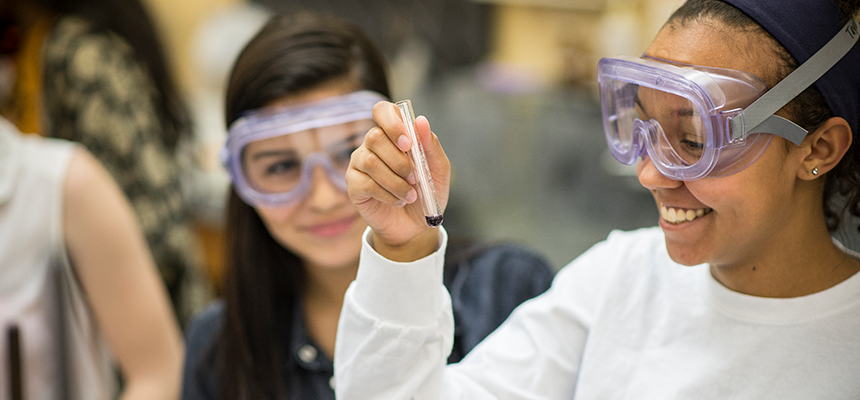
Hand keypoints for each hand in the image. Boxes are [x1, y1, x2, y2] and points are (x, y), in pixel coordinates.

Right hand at [347, 101, 450, 261]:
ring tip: (411, 195)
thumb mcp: (438, 171)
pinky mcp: (354, 185)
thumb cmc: (427, 193)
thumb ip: (431, 146)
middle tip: (414, 177)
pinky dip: (387, 194)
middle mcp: (372, 145)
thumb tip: (421, 120)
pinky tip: (398, 201)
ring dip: (396, 181)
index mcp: (393, 135)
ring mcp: (360, 164)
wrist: (417, 226)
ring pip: (370, 162)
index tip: (408, 143)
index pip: (383, 111)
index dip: (392, 122)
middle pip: (375, 137)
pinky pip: (366, 183)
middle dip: (399, 160)